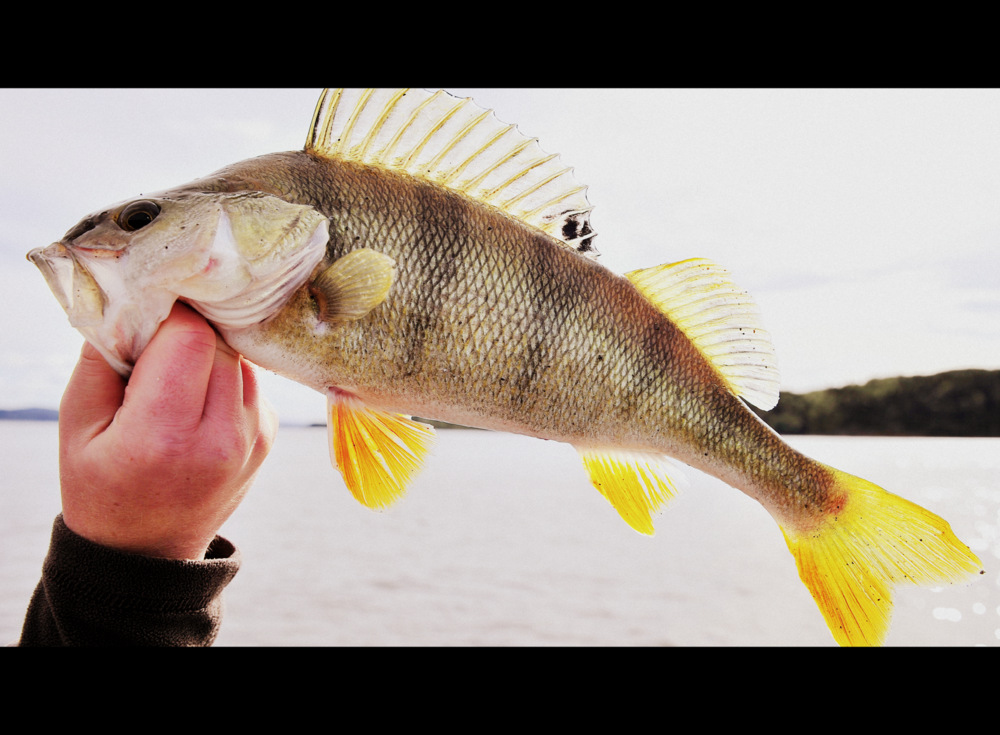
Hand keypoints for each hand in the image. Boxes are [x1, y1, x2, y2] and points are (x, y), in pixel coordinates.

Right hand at [57, 302, 276, 559]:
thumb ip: (102, 357)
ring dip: (210, 353)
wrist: (147, 550)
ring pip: (241, 356)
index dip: (170, 317)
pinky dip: (226, 376)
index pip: (192, 338)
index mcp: (164, 436)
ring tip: (174, 381)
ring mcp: (253, 439)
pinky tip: (197, 401)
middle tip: (156, 348)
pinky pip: (252, 379)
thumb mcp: (79, 424)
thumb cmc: (101, 483)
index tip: (148, 320)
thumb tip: (131, 300)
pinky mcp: (268, 435)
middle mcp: (221, 439)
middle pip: (221, 342)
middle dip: (189, 332)